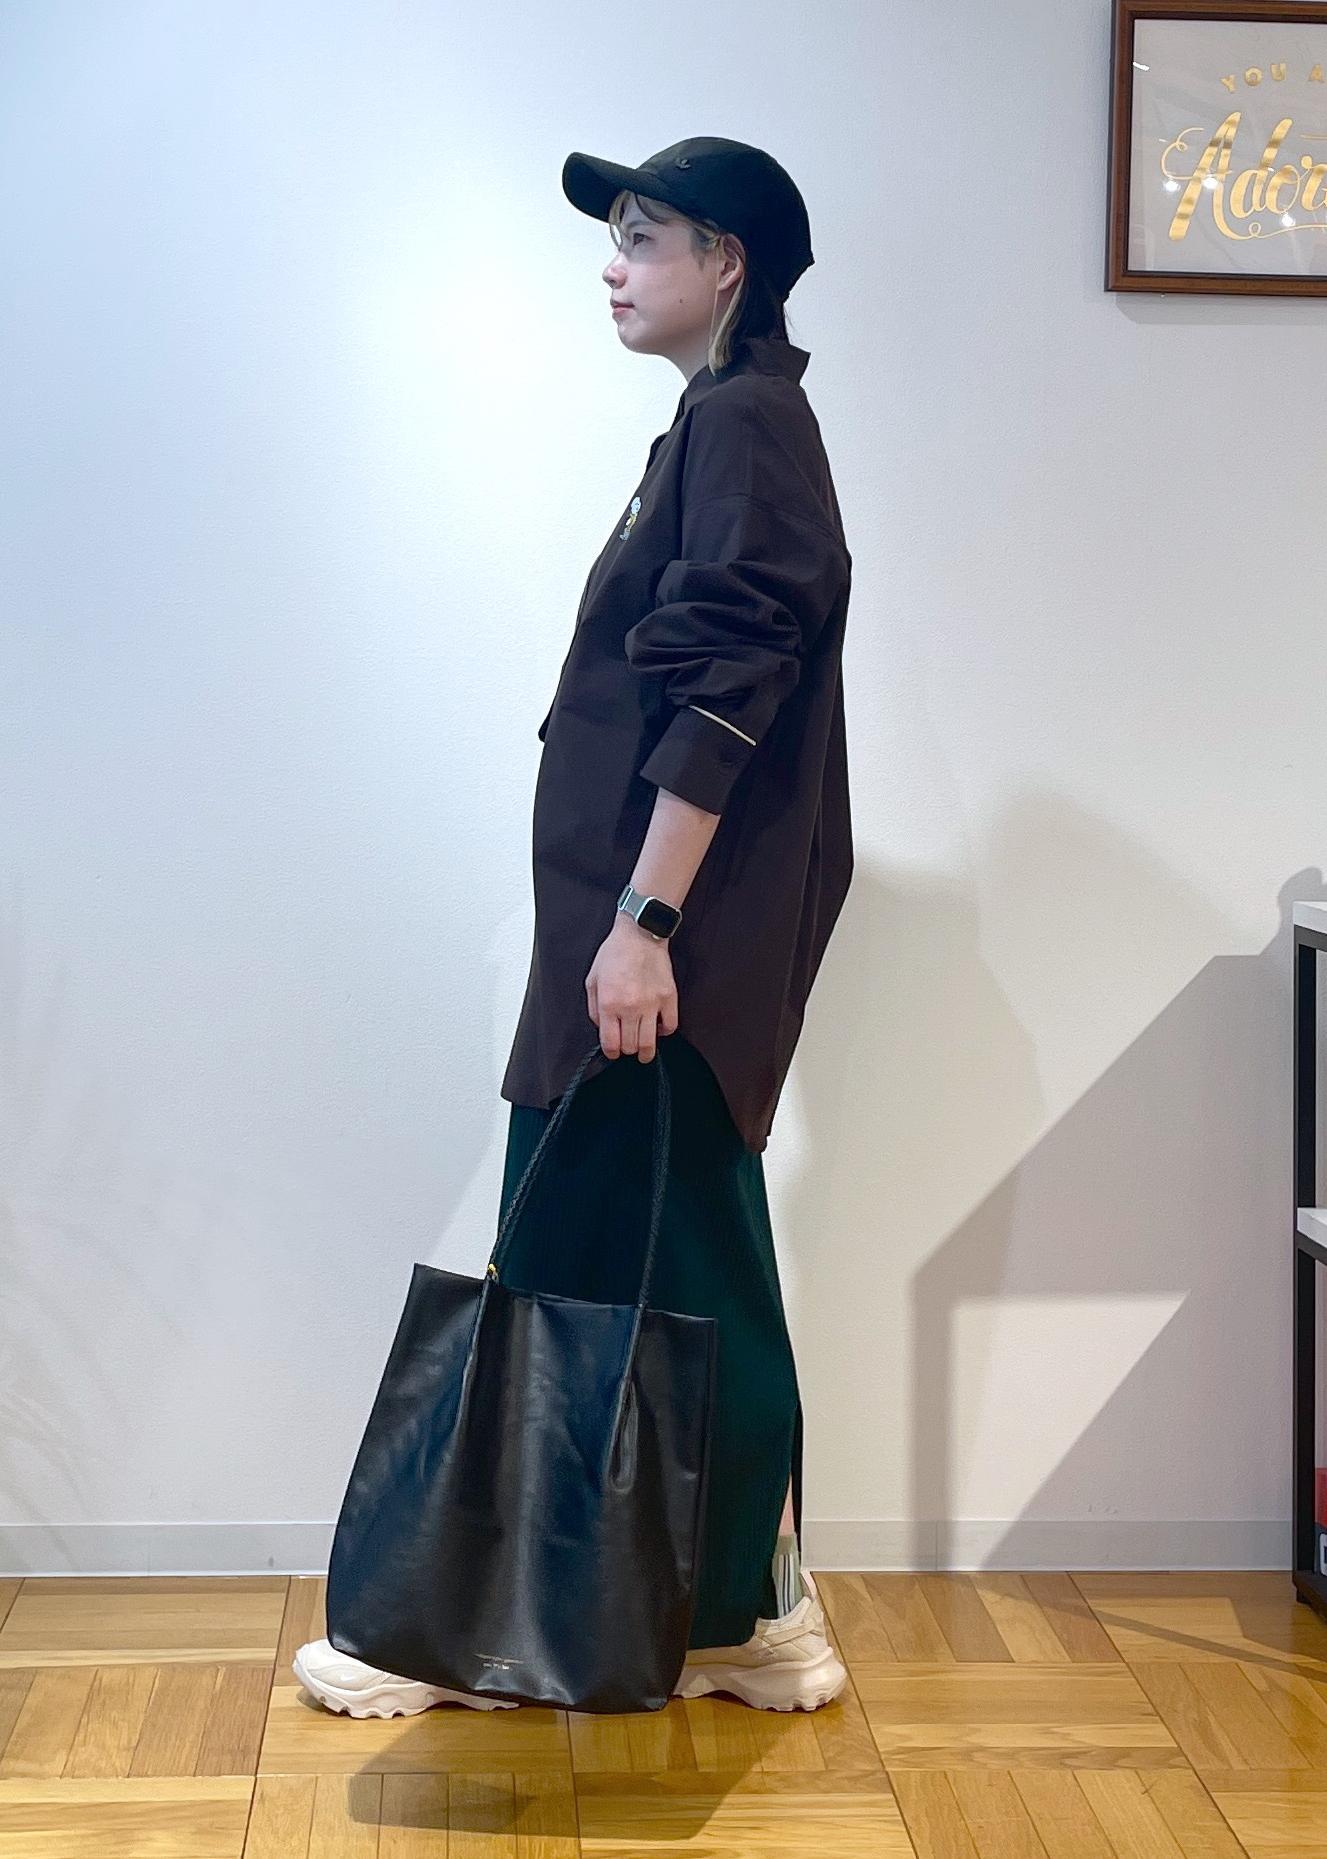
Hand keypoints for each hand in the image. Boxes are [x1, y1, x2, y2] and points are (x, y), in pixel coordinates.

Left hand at [586, 912, 679, 1062]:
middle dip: (626, 1050)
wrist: (639, 934)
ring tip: (644, 1051)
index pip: (610, 1044)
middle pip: (630, 1047)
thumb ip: (593, 1008)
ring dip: (645, 1051)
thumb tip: (601, 1028)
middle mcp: (630, 1007)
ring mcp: (652, 1004)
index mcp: (609, 1004)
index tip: (613, 1052)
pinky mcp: (669, 998)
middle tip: (627, 1045)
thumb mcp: (592, 980)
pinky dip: (664, 1032)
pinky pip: (670, 1026)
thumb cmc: (614, 954)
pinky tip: (658, 1028)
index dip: (611, 1053)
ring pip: (650, 1043)